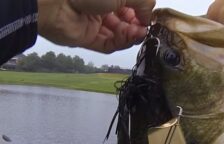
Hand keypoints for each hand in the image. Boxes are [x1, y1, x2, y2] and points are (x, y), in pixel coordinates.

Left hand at [37, 0, 155, 52]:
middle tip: (145, 28)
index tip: (149, 17)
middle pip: (125, 19)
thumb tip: (149, 16)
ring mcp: (93, 22)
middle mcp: (100, 4)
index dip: (141, 11)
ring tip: (139, 33)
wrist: (57, 2)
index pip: (130, 4)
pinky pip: (108, 44)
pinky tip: (129, 39)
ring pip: (118, 33)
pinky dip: (121, 43)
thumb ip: (143, 2)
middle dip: (137, 24)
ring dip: (131, 34)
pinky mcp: (87, 37)